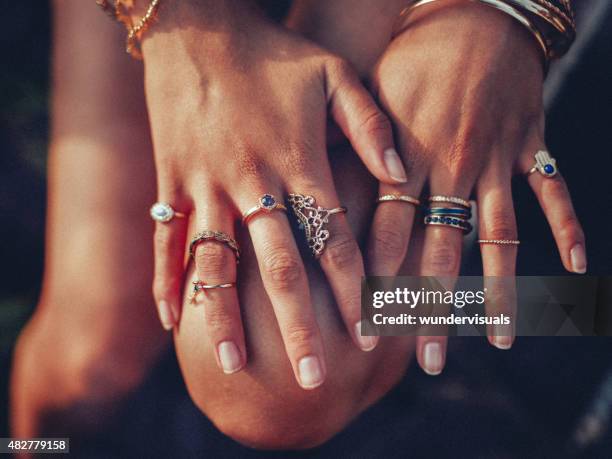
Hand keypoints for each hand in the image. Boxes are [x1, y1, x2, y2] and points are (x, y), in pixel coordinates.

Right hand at [141, 1, 404, 387]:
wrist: (196, 27)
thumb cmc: (272, 52)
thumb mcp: (334, 74)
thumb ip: (371, 126)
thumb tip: (402, 174)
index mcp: (298, 162)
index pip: (334, 242)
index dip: (356, 291)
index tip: (371, 334)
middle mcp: (253, 183)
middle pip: (279, 268)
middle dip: (299, 326)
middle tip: (313, 376)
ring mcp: (206, 185)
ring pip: (217, 264)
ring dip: (224, 317)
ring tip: (233, 364)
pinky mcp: (171, 181)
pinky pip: (168, 242)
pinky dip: (168, 283)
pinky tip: (172, 323)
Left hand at [365, 1, 585, 372]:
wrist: (469, 15)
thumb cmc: (410, 59)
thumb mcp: (369, 95)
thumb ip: (348, 149)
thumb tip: (312, 196)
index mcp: (407, 156)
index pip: (388, 232)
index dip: (377, 281)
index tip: (365, 329)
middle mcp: (452, 166)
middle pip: (440, 250)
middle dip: (431, 306)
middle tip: (426, 359)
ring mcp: (496, 159)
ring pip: (498, 236)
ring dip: (497, 290)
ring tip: (497, 339)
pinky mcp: (530, 146)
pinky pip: (552, 193)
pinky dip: (568, 227)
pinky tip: (577, 268)